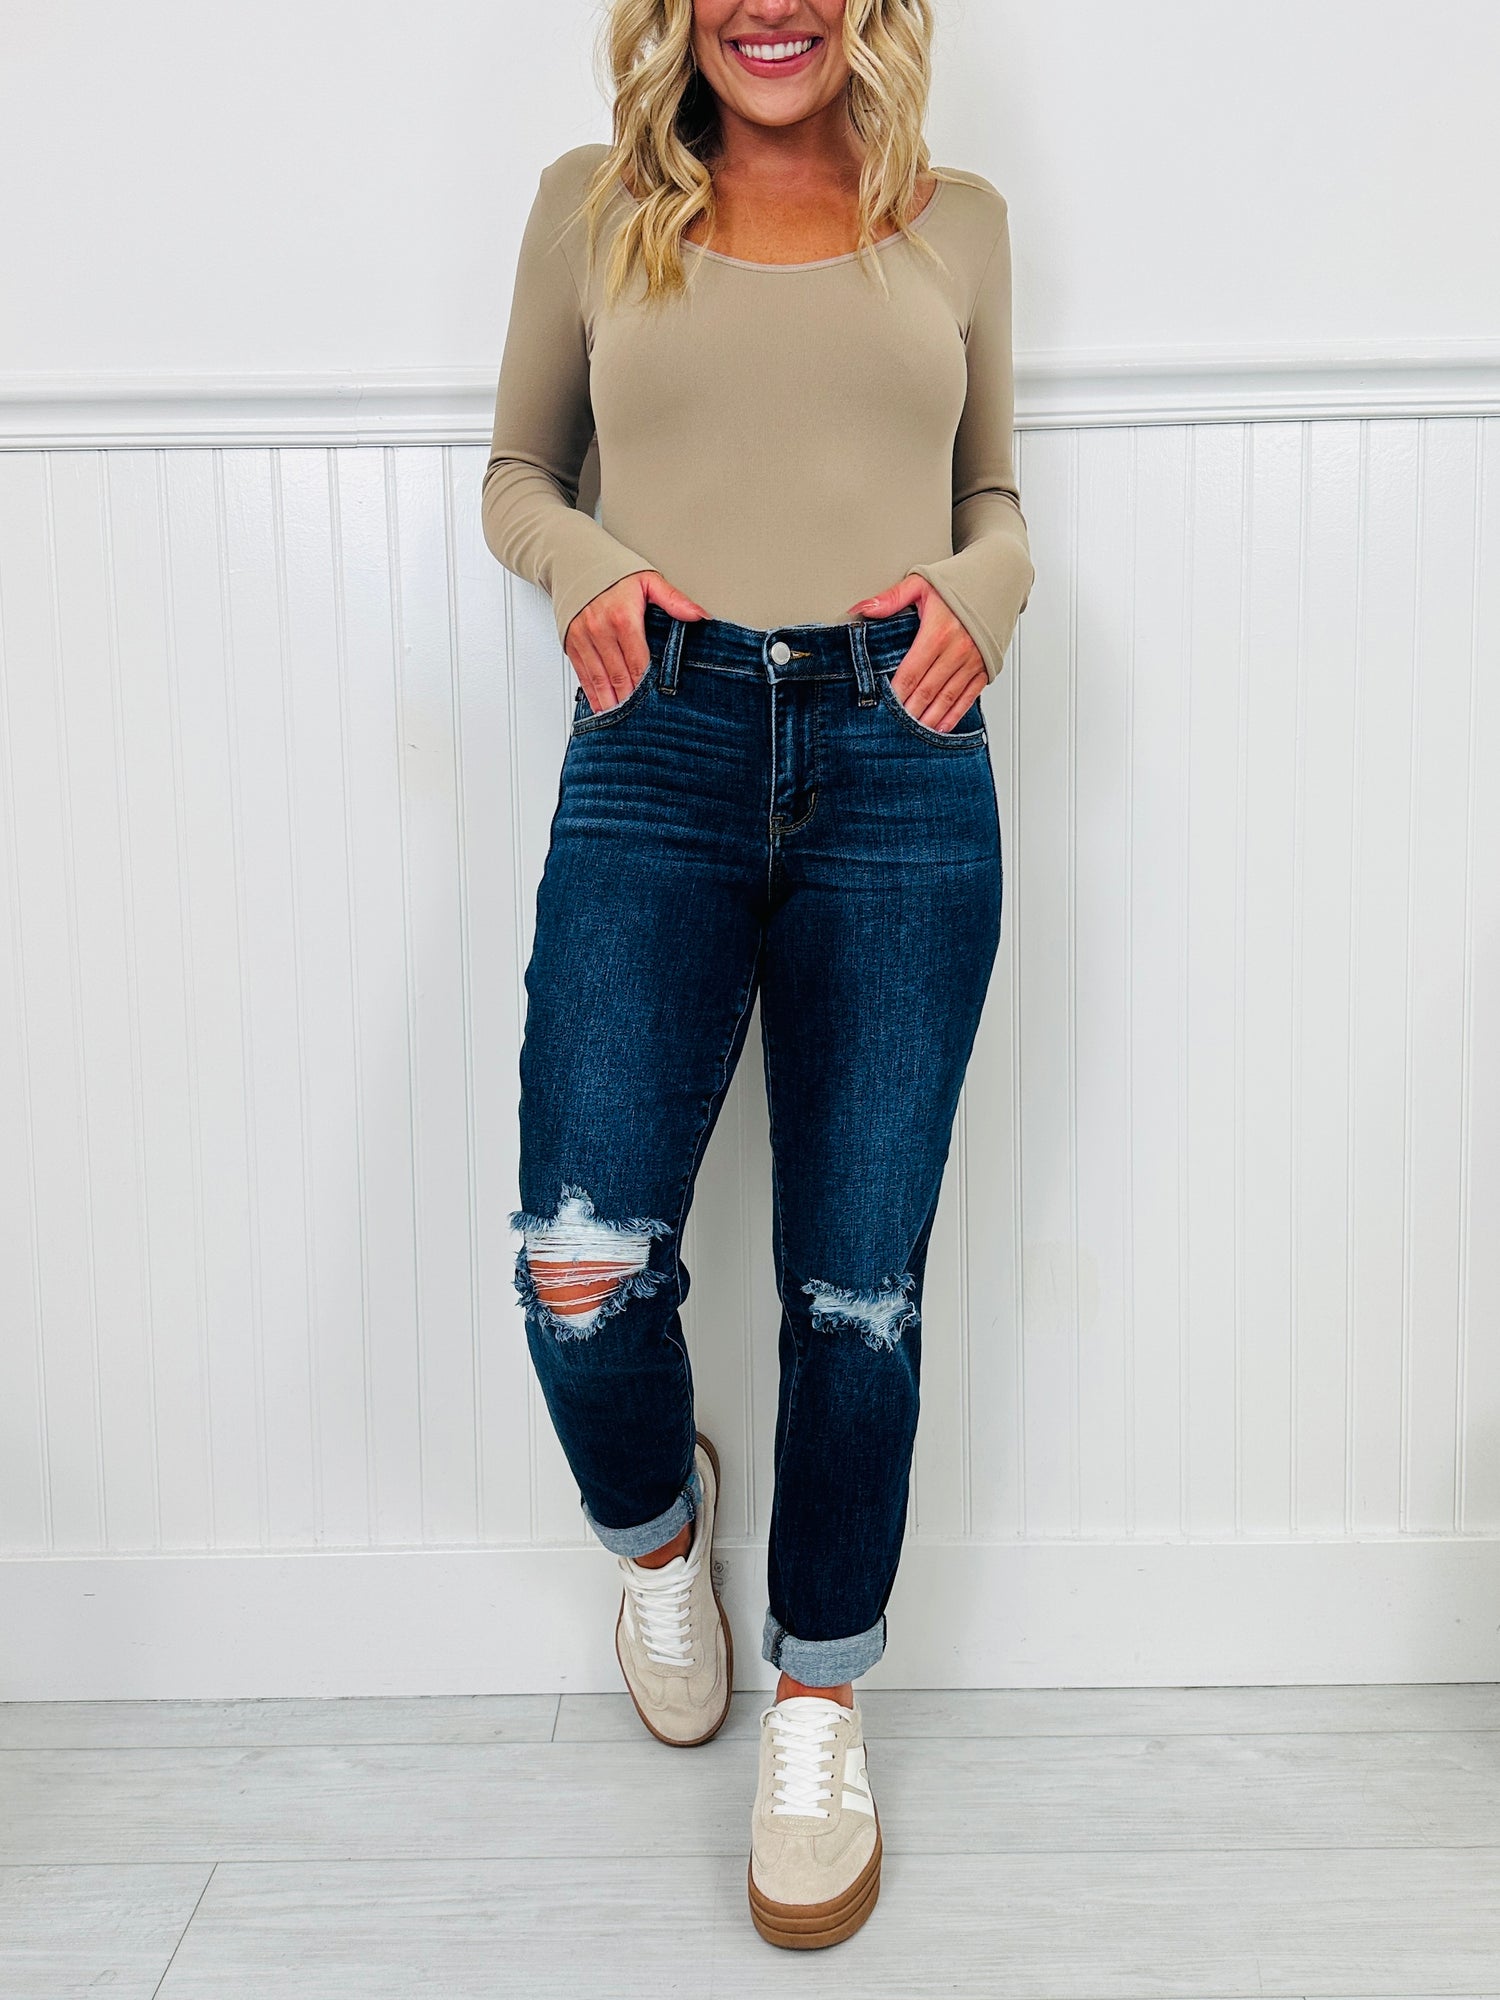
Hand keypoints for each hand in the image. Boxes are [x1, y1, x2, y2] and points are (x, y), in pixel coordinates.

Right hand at [565, 571, 708, 713]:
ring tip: (621, 721)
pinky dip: (592, 693)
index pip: (638, 661)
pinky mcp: (571, 643)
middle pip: (618, 675)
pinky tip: (601, 707)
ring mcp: (583, 638)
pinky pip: (582, 674)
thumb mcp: (648, 580)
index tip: (655, 702)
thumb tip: (700, 616)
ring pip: (599, 679)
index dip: (646, 684)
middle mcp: (600, 629)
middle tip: (641, 720)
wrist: (575, 560)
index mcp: (623, 618)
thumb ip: (674, 600)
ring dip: (610, 702)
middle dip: (630, 699)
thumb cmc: (614, 572)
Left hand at [846, 574, 987, 730]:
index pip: (910, 672)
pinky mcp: (986, 666)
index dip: (896, 694)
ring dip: (930, 719)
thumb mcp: (922, 582)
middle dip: (910, 713)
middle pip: (927, 690)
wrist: (1000, 576)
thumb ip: (891, 598)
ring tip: (914, 734)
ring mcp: (974, 660)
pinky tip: (942, 726)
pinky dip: (955, 714)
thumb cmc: (961, 579)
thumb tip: (862, 608)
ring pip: (947, 698)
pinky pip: (969, 696)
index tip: (883, 708)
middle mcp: (957, 650)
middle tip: (894, 730)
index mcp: (937, 632)